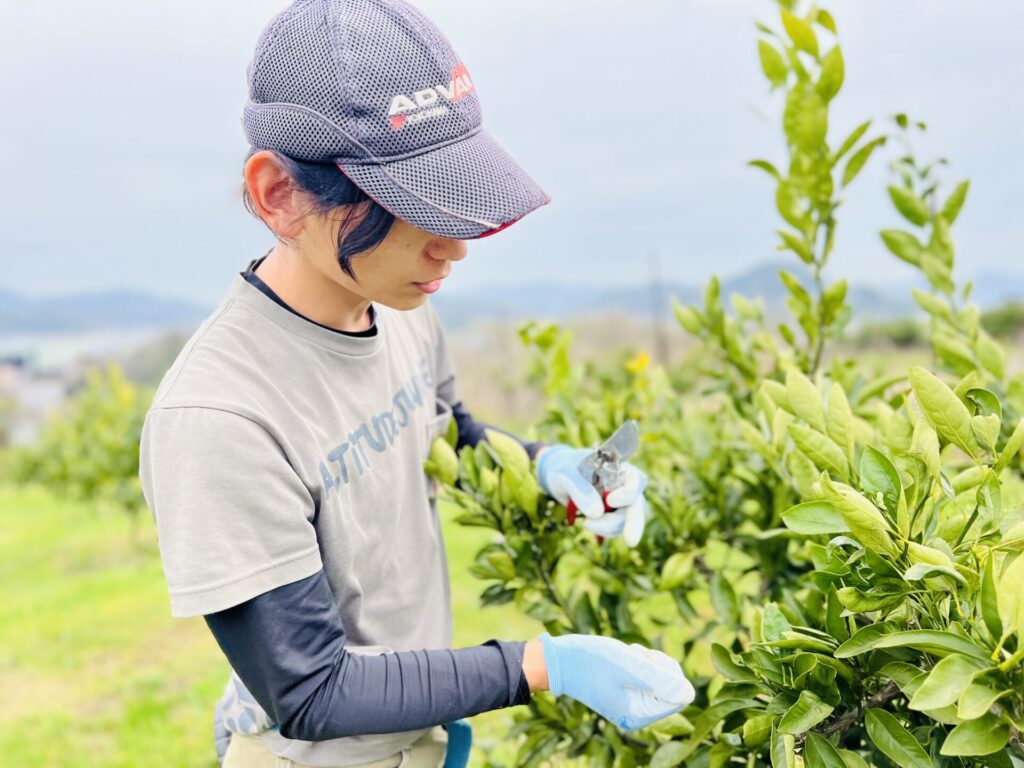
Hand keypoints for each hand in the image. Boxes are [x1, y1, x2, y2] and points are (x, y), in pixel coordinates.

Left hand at [535, 444, 648, 545]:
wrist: (560, 477)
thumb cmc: (565, 468)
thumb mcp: (566, 472)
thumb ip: (580, 489)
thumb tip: (596, 513)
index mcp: (619, 468)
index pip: (635, 481)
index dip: (627, 493)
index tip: (610, 500)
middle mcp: (625, 486)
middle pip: (637, 505)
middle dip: (634, 524)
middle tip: (631, 541)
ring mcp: (621, 502)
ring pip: (625, 520)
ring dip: (607, 526)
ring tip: (585, 523)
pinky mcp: (613, 516)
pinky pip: (614, 528)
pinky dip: (603, 530)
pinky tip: (587, 523)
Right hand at [538, 633, 693, 731]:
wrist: (560, 659)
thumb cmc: (592, 661)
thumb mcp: (630, 666)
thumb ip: (661, 681)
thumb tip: (688, 693)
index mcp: (639, 714)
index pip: (677, 695)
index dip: (668, 672)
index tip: (647, 660)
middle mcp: (636, 714)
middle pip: (669, 686)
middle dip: (656, 665)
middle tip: (635, 655)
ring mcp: (630, 703)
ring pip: (658, 677)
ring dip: (646, 660)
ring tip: (625, 655)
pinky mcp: (624, 692)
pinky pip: (644, 675)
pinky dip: (637, 661)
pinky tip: (621, 657)